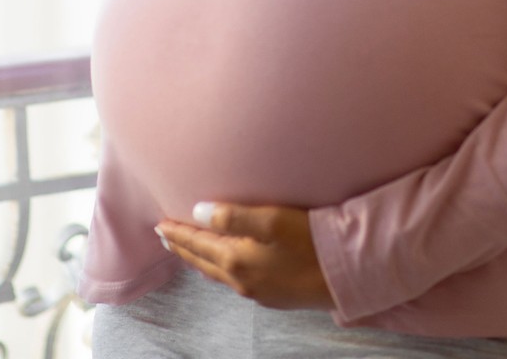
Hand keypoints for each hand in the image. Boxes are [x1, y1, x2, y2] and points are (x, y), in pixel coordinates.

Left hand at [155, 201, 336, 310]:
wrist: (347, 275)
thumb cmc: (312, 241)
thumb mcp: (273, 220)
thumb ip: (232, 216)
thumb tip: (197, 211)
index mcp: (237, 261)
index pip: (197, 244)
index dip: (177, 233)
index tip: (159, 224)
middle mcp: (242, 281)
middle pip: (202, 262)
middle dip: (182, 248)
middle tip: (164, 236)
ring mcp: (258, 292)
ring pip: (217, 274)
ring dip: (199, 259)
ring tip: (188, 249)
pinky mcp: (273, 296)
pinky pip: (235, 281)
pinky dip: (219, 269)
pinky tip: (225, 264)